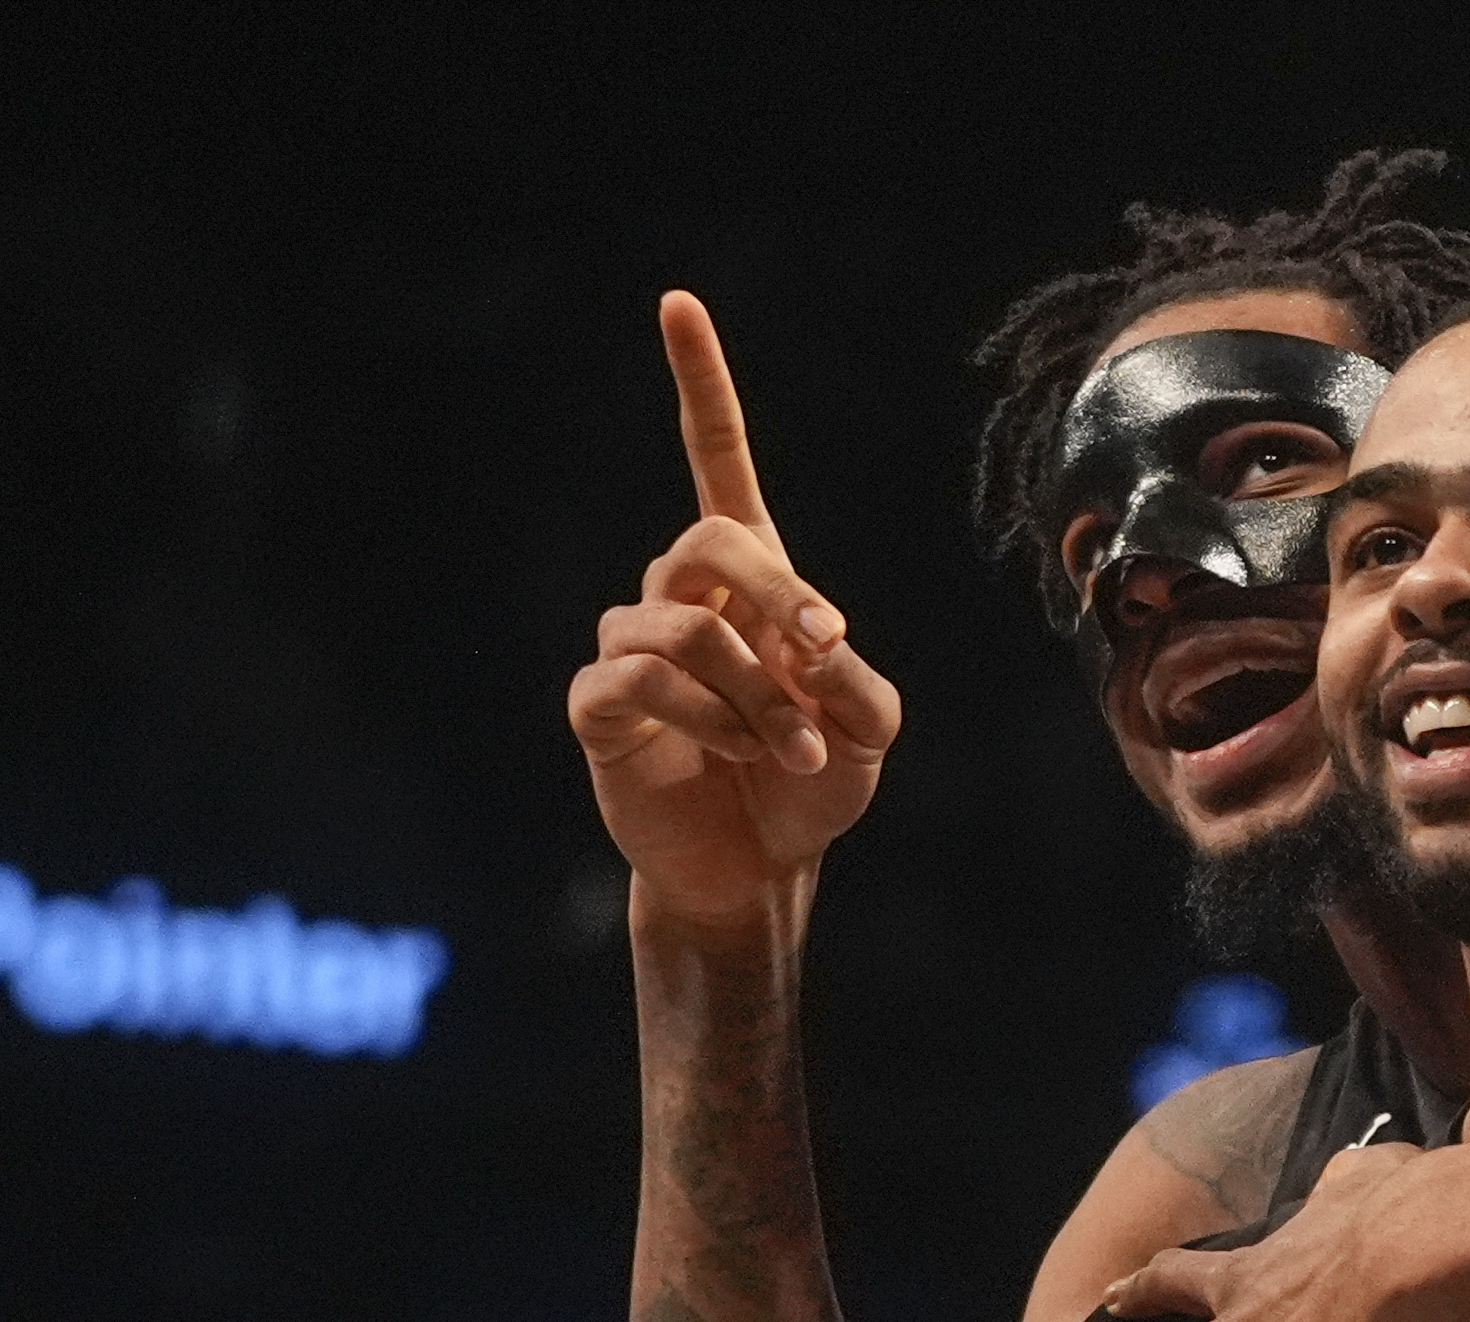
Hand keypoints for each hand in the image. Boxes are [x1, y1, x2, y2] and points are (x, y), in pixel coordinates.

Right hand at [567, 291, 901, 931]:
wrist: (760, 871)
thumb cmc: (815, 788)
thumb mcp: (870, 729)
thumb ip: (853, 675)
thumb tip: (805, 642)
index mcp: (747, 580)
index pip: (716, 462)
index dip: (700, 385)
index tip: (676, 303)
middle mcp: (680, 595)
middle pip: (710, 542)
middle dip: (778, 596)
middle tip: (825, 652)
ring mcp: (632, 645)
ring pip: (686, 628)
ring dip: (758, 696)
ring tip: (795, 756)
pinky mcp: (599, 703)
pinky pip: (641, 678)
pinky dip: (704, 719)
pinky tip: (731, 757)